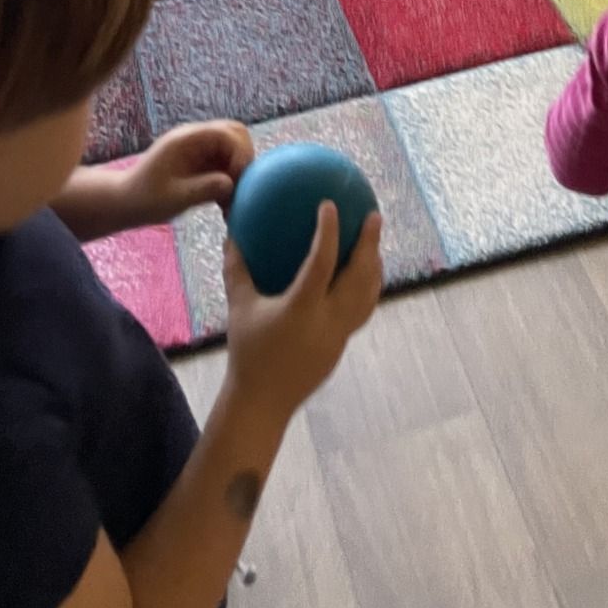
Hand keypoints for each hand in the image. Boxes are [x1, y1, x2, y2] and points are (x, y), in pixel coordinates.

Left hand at [122, 122, 253, 226]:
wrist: (127, 202)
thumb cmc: (145, 200)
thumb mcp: (174, 198)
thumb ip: (203, 189)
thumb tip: (232, 184)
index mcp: (187, 140)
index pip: (226, 132)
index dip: (240, 154)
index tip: (239, 182)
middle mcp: (197, 139)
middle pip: (235, 133)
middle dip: (244, 160)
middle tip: (241, 189)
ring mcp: (200, 149)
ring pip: (234, 149)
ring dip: (239, 172)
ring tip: (234, 201)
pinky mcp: (202, 162)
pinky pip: (227, 163)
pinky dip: (232, 181)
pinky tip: (226, 205)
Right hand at [224, 204, 382, 421]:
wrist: (263, 403)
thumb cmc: (248, 353)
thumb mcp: (238, 309)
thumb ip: (236, 270)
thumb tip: (231, 233)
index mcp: (301, 309)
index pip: (321, 263)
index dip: (328, 232)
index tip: (329, 204)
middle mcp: (327, 321)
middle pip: (358, 278)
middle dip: (370, 245)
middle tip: (374, 215)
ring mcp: (339, 336)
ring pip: (367, 296)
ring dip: (374, 266)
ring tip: (375, 242)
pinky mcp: (342, 345)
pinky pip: (362, 311)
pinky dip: (367, 289)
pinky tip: (363, 276)